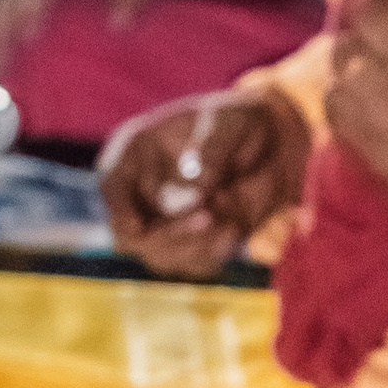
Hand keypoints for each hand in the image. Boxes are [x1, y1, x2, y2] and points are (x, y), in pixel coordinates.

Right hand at [99, 86, 307, 276]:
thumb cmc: (241, 125)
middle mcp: (143, 191)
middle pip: (131, 233)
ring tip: (228, 219)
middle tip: (209, 216)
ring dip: (193, 245)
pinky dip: (214, 251)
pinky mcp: (194, 243)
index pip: (113, 185)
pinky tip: (234, 227)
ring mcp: (165, 222)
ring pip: (161, 256)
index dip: (120, 209)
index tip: (135, 228)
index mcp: (137, 152)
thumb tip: (198, 184)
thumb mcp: (231, 125)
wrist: (275, 145)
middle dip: (167, 233)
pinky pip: (194, 263)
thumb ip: (213, 150)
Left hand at [325, 0, 387, 248]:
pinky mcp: (371, 138)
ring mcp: (386, 100)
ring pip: (343, 54)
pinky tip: (358, 102)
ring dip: (352, 56)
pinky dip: (341, 96)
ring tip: (367, 70)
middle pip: (363, 13)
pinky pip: (333, 100)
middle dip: (365, 15)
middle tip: (373, 29)